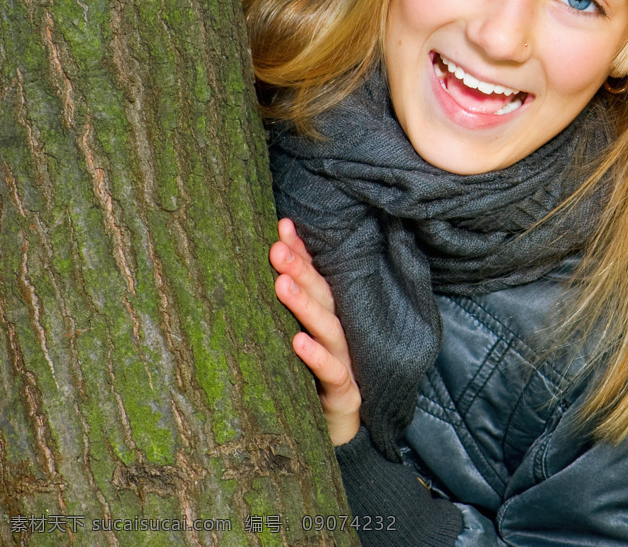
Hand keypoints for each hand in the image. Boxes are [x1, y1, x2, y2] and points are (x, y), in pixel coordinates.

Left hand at [270, 218, 361, 445]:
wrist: (334, 438)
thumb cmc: (306, 386)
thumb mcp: (291, 348)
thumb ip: (280, 317)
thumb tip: (248, 282)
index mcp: (323, 320)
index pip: (314, 278)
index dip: (301, 252)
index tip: (280, 225)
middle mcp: (336, 335)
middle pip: (321, 295)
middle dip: (300, 268)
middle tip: (276, 246)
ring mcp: (342, 362)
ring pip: (328, 328)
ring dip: (305, 305)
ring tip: (281, 283)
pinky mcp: (344, 393)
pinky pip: (332, 372)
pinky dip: (316, 357)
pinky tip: (297, 342)